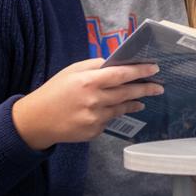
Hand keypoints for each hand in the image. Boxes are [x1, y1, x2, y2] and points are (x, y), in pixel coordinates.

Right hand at [12, 58, 162, 149]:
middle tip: (159, 86)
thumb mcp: (72, 71)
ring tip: (142, 100)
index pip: (121, 74)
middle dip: (145, 88)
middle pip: (127, 93)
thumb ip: (95, 65)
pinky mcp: (93, 132)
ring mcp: (94, 118)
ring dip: (134, 103)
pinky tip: (114, 110)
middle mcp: (94, 100)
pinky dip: (112, 114)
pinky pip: (109, 120)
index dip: (140, 71)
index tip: (154, 68)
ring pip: (121, 108)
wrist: (36, 120)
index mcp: (88, 81)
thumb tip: (116, 62)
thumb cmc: (55, 91)